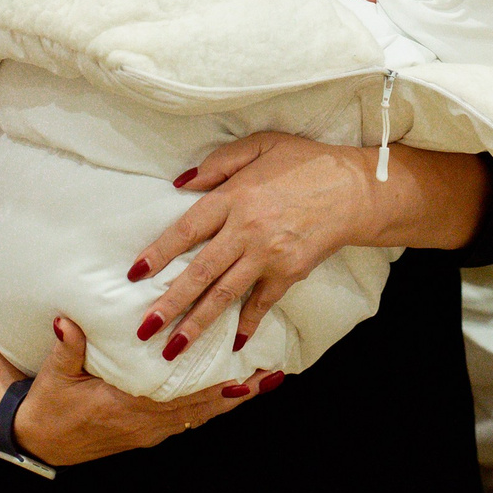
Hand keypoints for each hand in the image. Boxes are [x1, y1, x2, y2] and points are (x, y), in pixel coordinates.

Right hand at [10, 320, 269, 466]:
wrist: (40, 442)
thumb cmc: (49, 408)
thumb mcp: (54, 376)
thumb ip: (67, 348)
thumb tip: (67, 322)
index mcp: (125, 409)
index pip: (178, 399)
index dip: (213, 390)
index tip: (243, 377)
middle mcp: (144, 424)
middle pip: (201, 410)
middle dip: (238, 394)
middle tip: (271, 377)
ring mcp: (148, 431)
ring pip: (199, 417)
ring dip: (230, 400)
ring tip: (262, 383)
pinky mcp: (147, 432)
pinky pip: (188, 420)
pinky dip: (211, 406)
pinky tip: (230, 393)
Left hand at [130, 132, 383, 352]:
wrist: (356, 188)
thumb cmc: (306, 162)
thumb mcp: (261, 145)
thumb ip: (219, 163)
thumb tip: (180, 183)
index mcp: (235, 196)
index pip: (186, 229)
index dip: (158, 252)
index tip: (135, 274)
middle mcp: (247, 230)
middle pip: (200, 272)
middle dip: (169, 303)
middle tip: (144, 328)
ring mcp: (269, 256)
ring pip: (225, 294)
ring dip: (197, 323)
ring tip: (174, 347)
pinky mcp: (290, 272)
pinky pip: (262, 303)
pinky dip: (248, 325)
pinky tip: (232, 344)